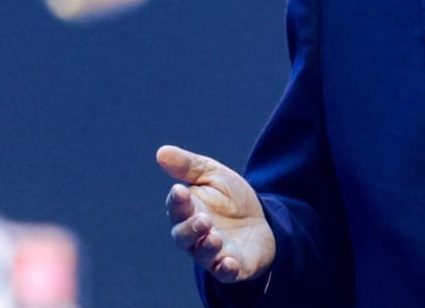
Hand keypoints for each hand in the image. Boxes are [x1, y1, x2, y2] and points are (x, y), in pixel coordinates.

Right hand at [157, 145, 276, 284]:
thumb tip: (161, 152)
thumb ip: (188, 166)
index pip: (177, 208)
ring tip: (215, 237)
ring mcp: (213, 253)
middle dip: (191, 228)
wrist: (264, 222)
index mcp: (188, 211)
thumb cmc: (231, 199)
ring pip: (202, 255)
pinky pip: (225, 273)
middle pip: (184, 236)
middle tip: (203, 219)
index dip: (177, 201)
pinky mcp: (233, 268)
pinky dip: (226, 269)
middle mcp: (196, 236)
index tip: (180, 191)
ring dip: (207, 247)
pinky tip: (229, 263)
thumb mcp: (213, 175)